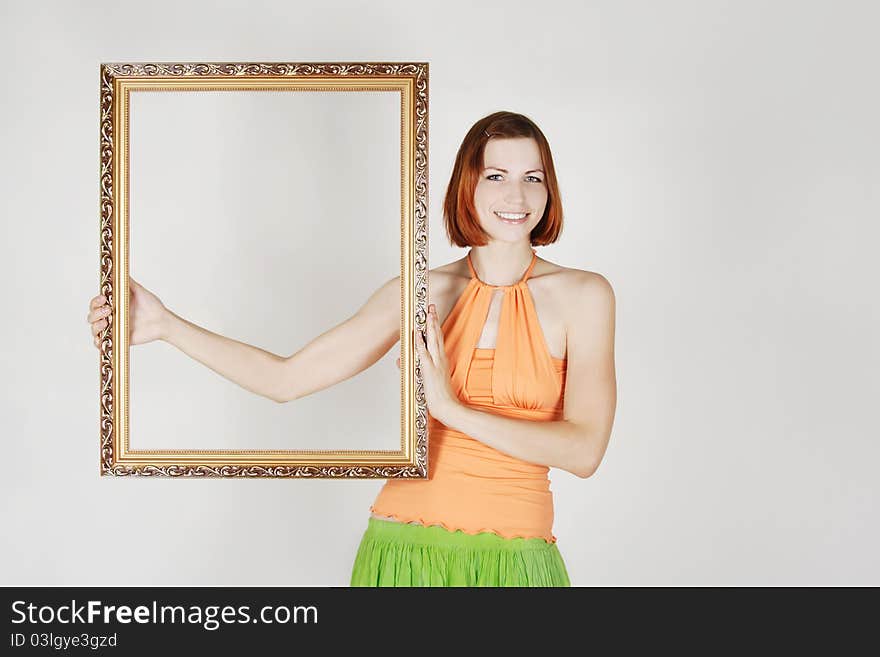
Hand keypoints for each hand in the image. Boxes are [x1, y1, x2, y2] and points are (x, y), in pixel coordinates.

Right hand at [87, 276, 168, 348]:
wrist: (162, 321)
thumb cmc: (152, 306)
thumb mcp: (140, 291)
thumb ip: (129, 283)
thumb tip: (119, 269)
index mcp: (113, 304)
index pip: (96, 303)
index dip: (95, 302)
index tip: (103, 299)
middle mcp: (110, 316)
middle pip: (91, 316)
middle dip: (95, 313)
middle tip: (108, 310)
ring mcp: (113, 328)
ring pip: (94, 329)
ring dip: (96, 326)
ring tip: (107, 322)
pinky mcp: (117, 339)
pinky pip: (101, 344)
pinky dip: (97, 342)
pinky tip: (102, 338)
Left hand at [412, 303, 459, 423]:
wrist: (447, 407)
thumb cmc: (440, 395)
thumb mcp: (428, 379)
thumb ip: (417, 367)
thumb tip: (400, 361)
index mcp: (442, 360)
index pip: (438, 339)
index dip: (435, 326)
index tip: (432, 315)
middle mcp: (440, 359)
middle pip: (437, 336)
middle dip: (434, 320)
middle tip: (432, 307)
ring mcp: (436, 364)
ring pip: (433, 341)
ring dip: (430, 327)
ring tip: (428, 314)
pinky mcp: (430, 371)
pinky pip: (424, 355)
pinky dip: (420, 344)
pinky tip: (417, 335)